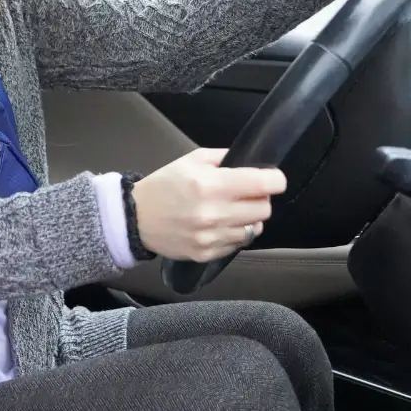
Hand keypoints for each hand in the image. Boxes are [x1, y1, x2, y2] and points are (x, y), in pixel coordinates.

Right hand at [131, 148, 286, 262]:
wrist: (135, 218)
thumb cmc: (164, 185)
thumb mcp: (191, 160)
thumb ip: (223, 157)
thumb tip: (251, 161)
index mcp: (211, 184)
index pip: (264, 184)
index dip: (274, 179)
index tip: (271, 179)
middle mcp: (214, 212)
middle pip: (264, 209)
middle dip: (260, 199)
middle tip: (247, 194)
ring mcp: (211, 236)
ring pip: (255, 229)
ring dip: (249, 218)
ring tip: (232, 211)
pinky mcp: (207, 253)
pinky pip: (238, 244)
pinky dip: (235, 234)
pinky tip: (221, 225)